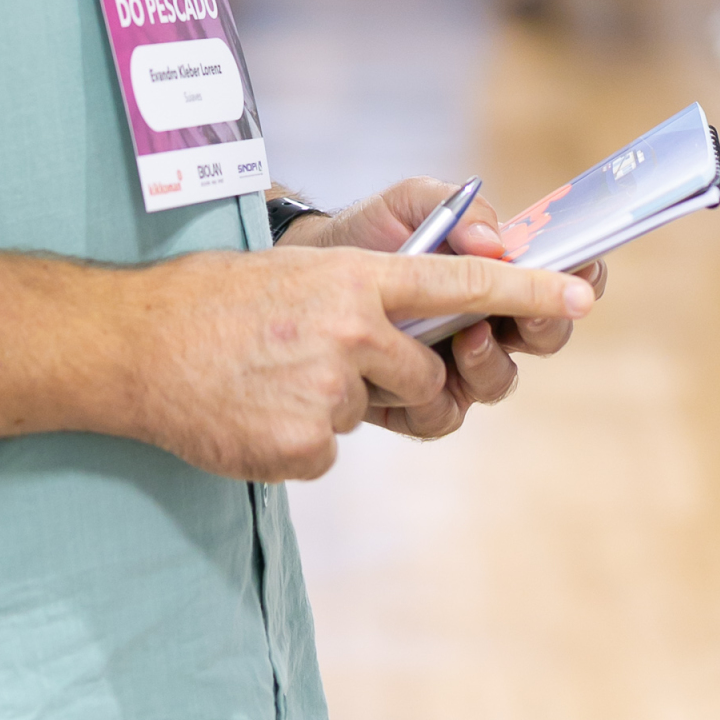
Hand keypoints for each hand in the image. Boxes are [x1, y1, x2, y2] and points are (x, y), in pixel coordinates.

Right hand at [118, 238, 593, 481]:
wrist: (138, 344)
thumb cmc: (217, 301)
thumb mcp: (299, 271)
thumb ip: (364, 292)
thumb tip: (421, 321)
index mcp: (354, 278)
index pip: (459, 284)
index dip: (526, 294)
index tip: (582, 297)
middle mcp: (353, 328)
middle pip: (425, 377)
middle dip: (396, 381)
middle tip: (331, 360)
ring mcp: (331, 389)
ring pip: (374, 412)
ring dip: (337, 403)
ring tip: (275, 377)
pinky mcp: (309, 444)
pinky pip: (331, 448)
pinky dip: (299, 436)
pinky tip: (255, 408)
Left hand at [277, 178, 607, 441]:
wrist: (305, 270)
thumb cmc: (368, 233)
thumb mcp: (409, 204)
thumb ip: (455, 209)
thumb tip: (495, 242)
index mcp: (495, 273)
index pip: (557, 276)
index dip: (582, 275)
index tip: (583, 270)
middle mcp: (489, 323)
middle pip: (544, 337)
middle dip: (544, 326)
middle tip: (524, 313)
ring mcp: (458, 366)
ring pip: (499, 382)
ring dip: (490, 363)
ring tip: (464, 337)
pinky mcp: (418, 401)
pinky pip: (444, 415)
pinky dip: (433, 399)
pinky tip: (411, 374)